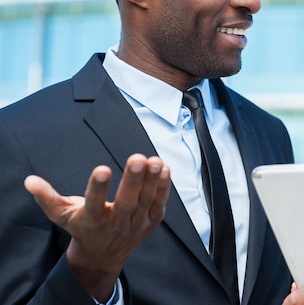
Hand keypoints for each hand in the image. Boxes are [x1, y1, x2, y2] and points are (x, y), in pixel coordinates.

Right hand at [24, 154, 170, 301]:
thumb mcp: (62, 214)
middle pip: (126, 203)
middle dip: (133, 181)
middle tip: (138, 158)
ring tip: (154, 160)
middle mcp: (116, 223)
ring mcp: (136, 224)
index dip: (98, 188)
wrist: (103, 254)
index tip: (102, 169)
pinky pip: (159, 203)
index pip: (94, 203)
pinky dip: (163, 188)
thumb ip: (48, 197)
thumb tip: (30, 180)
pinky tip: (164, 169)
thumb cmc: (83, 226)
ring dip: (152, 181)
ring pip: (146, 202)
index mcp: (92, 219)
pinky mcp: (151, 221)